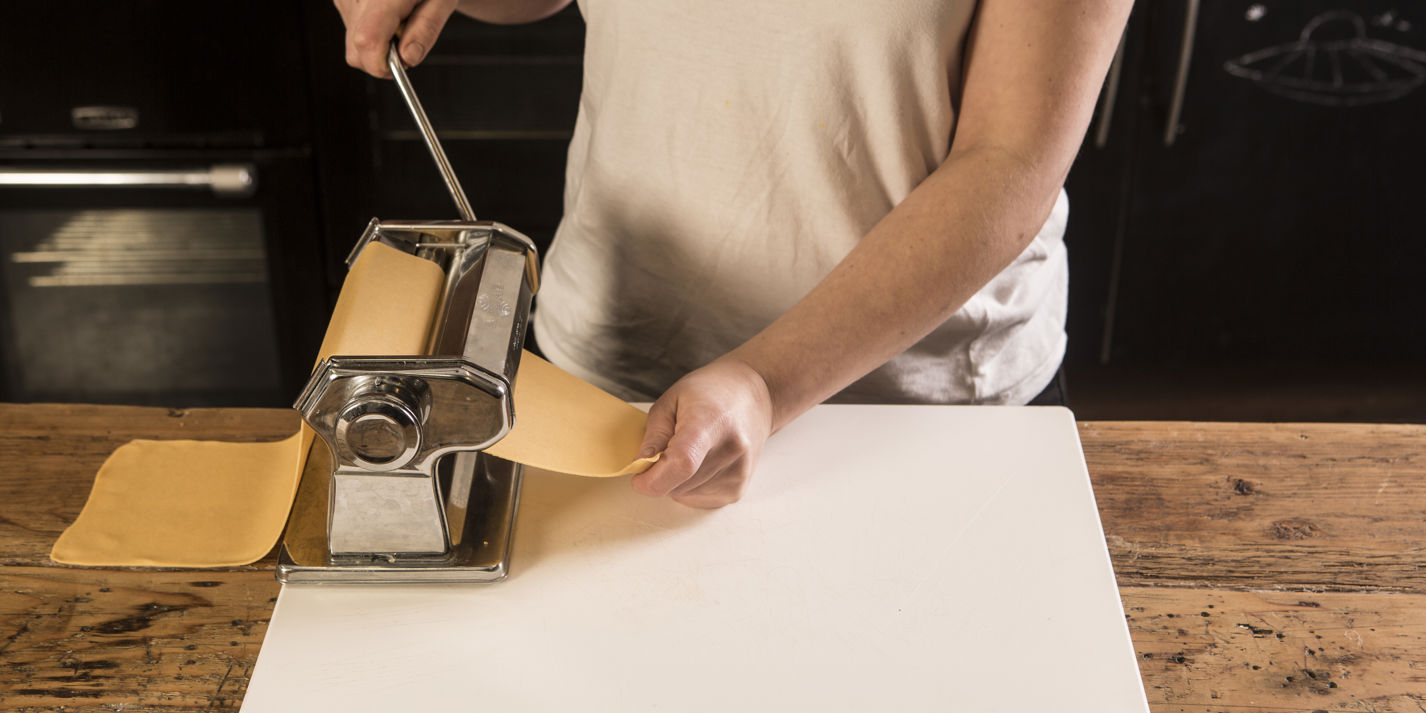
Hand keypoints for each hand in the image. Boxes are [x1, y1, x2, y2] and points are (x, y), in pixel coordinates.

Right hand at [334, 0, 458, 77]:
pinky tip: (388, 18)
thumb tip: (408, 58)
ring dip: (379, 46)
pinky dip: (372, 34)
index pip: (368, 40)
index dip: (385, 64)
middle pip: (357, 50)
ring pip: (353, 47)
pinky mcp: (342, 1)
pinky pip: (353, 35)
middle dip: (385, 57)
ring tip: (400, 22)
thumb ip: (426, 29)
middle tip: (409, 38)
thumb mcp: (442, 2)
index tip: (404, 65)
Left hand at [631, 357, 773, 508]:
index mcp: (710, 423)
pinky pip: (697, 499)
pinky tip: (700, 462)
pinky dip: (689, 486)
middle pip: (678, 484)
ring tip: (690, 450)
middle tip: (666, 449)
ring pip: (684, 495)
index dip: (652, 478)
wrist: (753, 396)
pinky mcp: (737, 489)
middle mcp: (730, 450)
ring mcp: (737, 473)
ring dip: (675, 481)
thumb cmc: (711, 392)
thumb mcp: (671, 400)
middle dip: (660, 476)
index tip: (639, 476)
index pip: (681, 464)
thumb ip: (655, 435)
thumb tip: (641, 465)